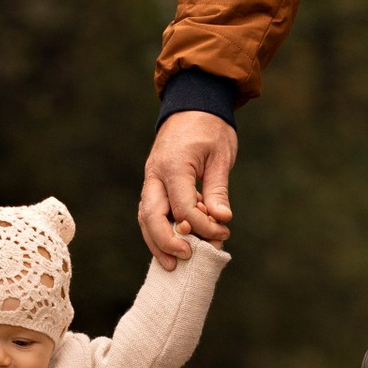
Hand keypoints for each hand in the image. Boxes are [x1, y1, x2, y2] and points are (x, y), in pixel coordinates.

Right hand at [139, 109, 236, 264]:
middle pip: (151, 216)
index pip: (182, 207)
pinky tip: (171, 246)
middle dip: (166, 242)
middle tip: (186, 259)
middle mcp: (155, 174)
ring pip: (145, 216)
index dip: (201, 226)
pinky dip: (157, 230)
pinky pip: (150, 210)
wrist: (192, 103)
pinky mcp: (154, 182)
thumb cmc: (210, 128)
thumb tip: (221, 219)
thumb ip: (218, 190)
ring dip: (156, 242)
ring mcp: (151, 178)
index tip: (222, 233)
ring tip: (173, 264)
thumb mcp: (221, 156)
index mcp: (173, 166)